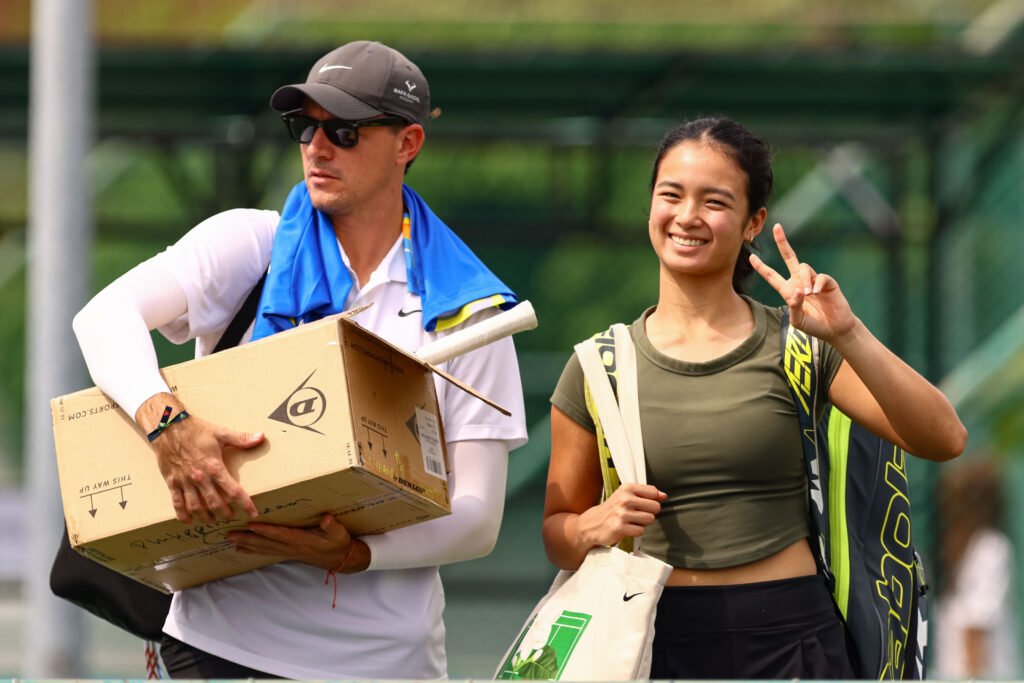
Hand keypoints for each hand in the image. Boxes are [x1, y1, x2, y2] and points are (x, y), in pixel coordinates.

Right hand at [138, 393, 261, 524]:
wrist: (167, 427)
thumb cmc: (196, 429)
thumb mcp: (220, 432)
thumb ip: (241, 438)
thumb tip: (261, 437)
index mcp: (214, 467)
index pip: (233, 491)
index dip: (245, 503)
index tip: (253, 512)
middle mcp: (200, 478)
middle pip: (215, 504)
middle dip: (225, 514)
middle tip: (231, 517)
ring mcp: (185, 482)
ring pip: (196, 507)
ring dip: (206, 517)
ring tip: (213, 520)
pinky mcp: (172, 483)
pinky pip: (177, 503)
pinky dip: (182, 515)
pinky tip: (189, 521)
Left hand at [227, 513, 367, 572]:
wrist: (340, 559)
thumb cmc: (338, 543)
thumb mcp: (339, 533)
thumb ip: (332, 526)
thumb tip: (326, 519)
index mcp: (302, 540)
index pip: (281, 534)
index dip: (266, 530)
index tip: (251, 524)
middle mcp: (291, 547)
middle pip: (266, 543)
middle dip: (247, 539)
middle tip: (229, 535)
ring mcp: (288, 551)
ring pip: (263, 548)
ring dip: (246, 544)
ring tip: (231, 541)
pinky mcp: (287, 552)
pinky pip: (266, 551)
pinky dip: (253, 550)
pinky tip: (242, 548)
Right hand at [576, 483, 665, 548]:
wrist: (592, 524)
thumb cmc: (613, 509)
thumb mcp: (626, 496)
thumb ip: (646, 494)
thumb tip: (664, 495)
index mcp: (627, 488)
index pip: (654, 492)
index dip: (651, 500)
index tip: (641, 504)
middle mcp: (625, 499)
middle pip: (655, 507)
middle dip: (649, 513)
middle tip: (636, 514)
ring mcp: (622, 513)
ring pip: (650, 519)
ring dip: (642, 523)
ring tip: (630, 521)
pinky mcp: (620, 527)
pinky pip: (641, 531)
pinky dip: (635, 531)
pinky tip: (626, 528)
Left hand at [749, 223, 857, 343]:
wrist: (835, 329)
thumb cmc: (814, 325)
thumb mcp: (798, 320)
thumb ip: (794, 306)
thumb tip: (797, 292)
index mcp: (788, 290)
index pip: (772, 276)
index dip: (762, 267)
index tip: (751, 257)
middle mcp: (799, 281)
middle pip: (789, 257)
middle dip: (782, 242)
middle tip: (776, 227)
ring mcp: (813, 280)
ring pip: (803, 268)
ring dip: (804, 280)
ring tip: (808, 295)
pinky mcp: (827, 282)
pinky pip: (819, 276)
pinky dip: (816, 284)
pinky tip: (816, 294)